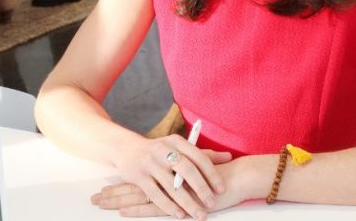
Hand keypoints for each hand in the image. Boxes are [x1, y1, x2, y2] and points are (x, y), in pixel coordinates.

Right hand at [99, 136, 230, 218]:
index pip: (199, 157)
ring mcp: (150, 163)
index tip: (221, 188)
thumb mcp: (180, 147)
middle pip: (186, 170)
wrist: (126, 149)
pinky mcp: (138, 177)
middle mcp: (163, 150)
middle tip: (212, 203)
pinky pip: (156, 194)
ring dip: (187, 202)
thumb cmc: (161, 151)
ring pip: (171, 186)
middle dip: (201, 189)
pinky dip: (168, 206)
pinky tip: (179, 215)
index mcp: (177, 141)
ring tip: (199, 214)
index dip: (211, 173)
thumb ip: (204, 154)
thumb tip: (229, 156)